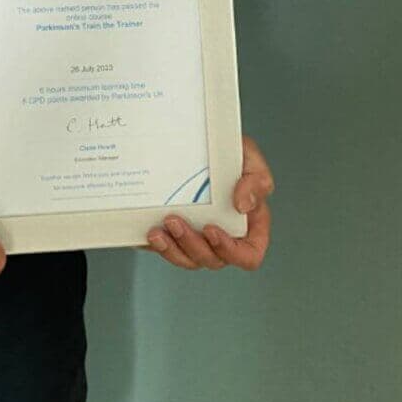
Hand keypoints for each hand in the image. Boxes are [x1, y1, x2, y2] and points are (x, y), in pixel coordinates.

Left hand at [144, 135, 273, 270]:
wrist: (200, 141)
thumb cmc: (231, 153)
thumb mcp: (251, 160)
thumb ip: (255, 182)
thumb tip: (243, 205)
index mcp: (248, 227)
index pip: (248, 256)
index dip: (231, 251)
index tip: (210, 229)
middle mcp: (223, 238)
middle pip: (211, 260)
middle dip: (191, 245)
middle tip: (174, 220)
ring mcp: (197, 238)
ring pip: (186, 259)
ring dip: (171, 250)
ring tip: (156, 232)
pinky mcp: (174, 234)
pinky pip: (165, 249)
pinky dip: (155, 245)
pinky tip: (145, 232)